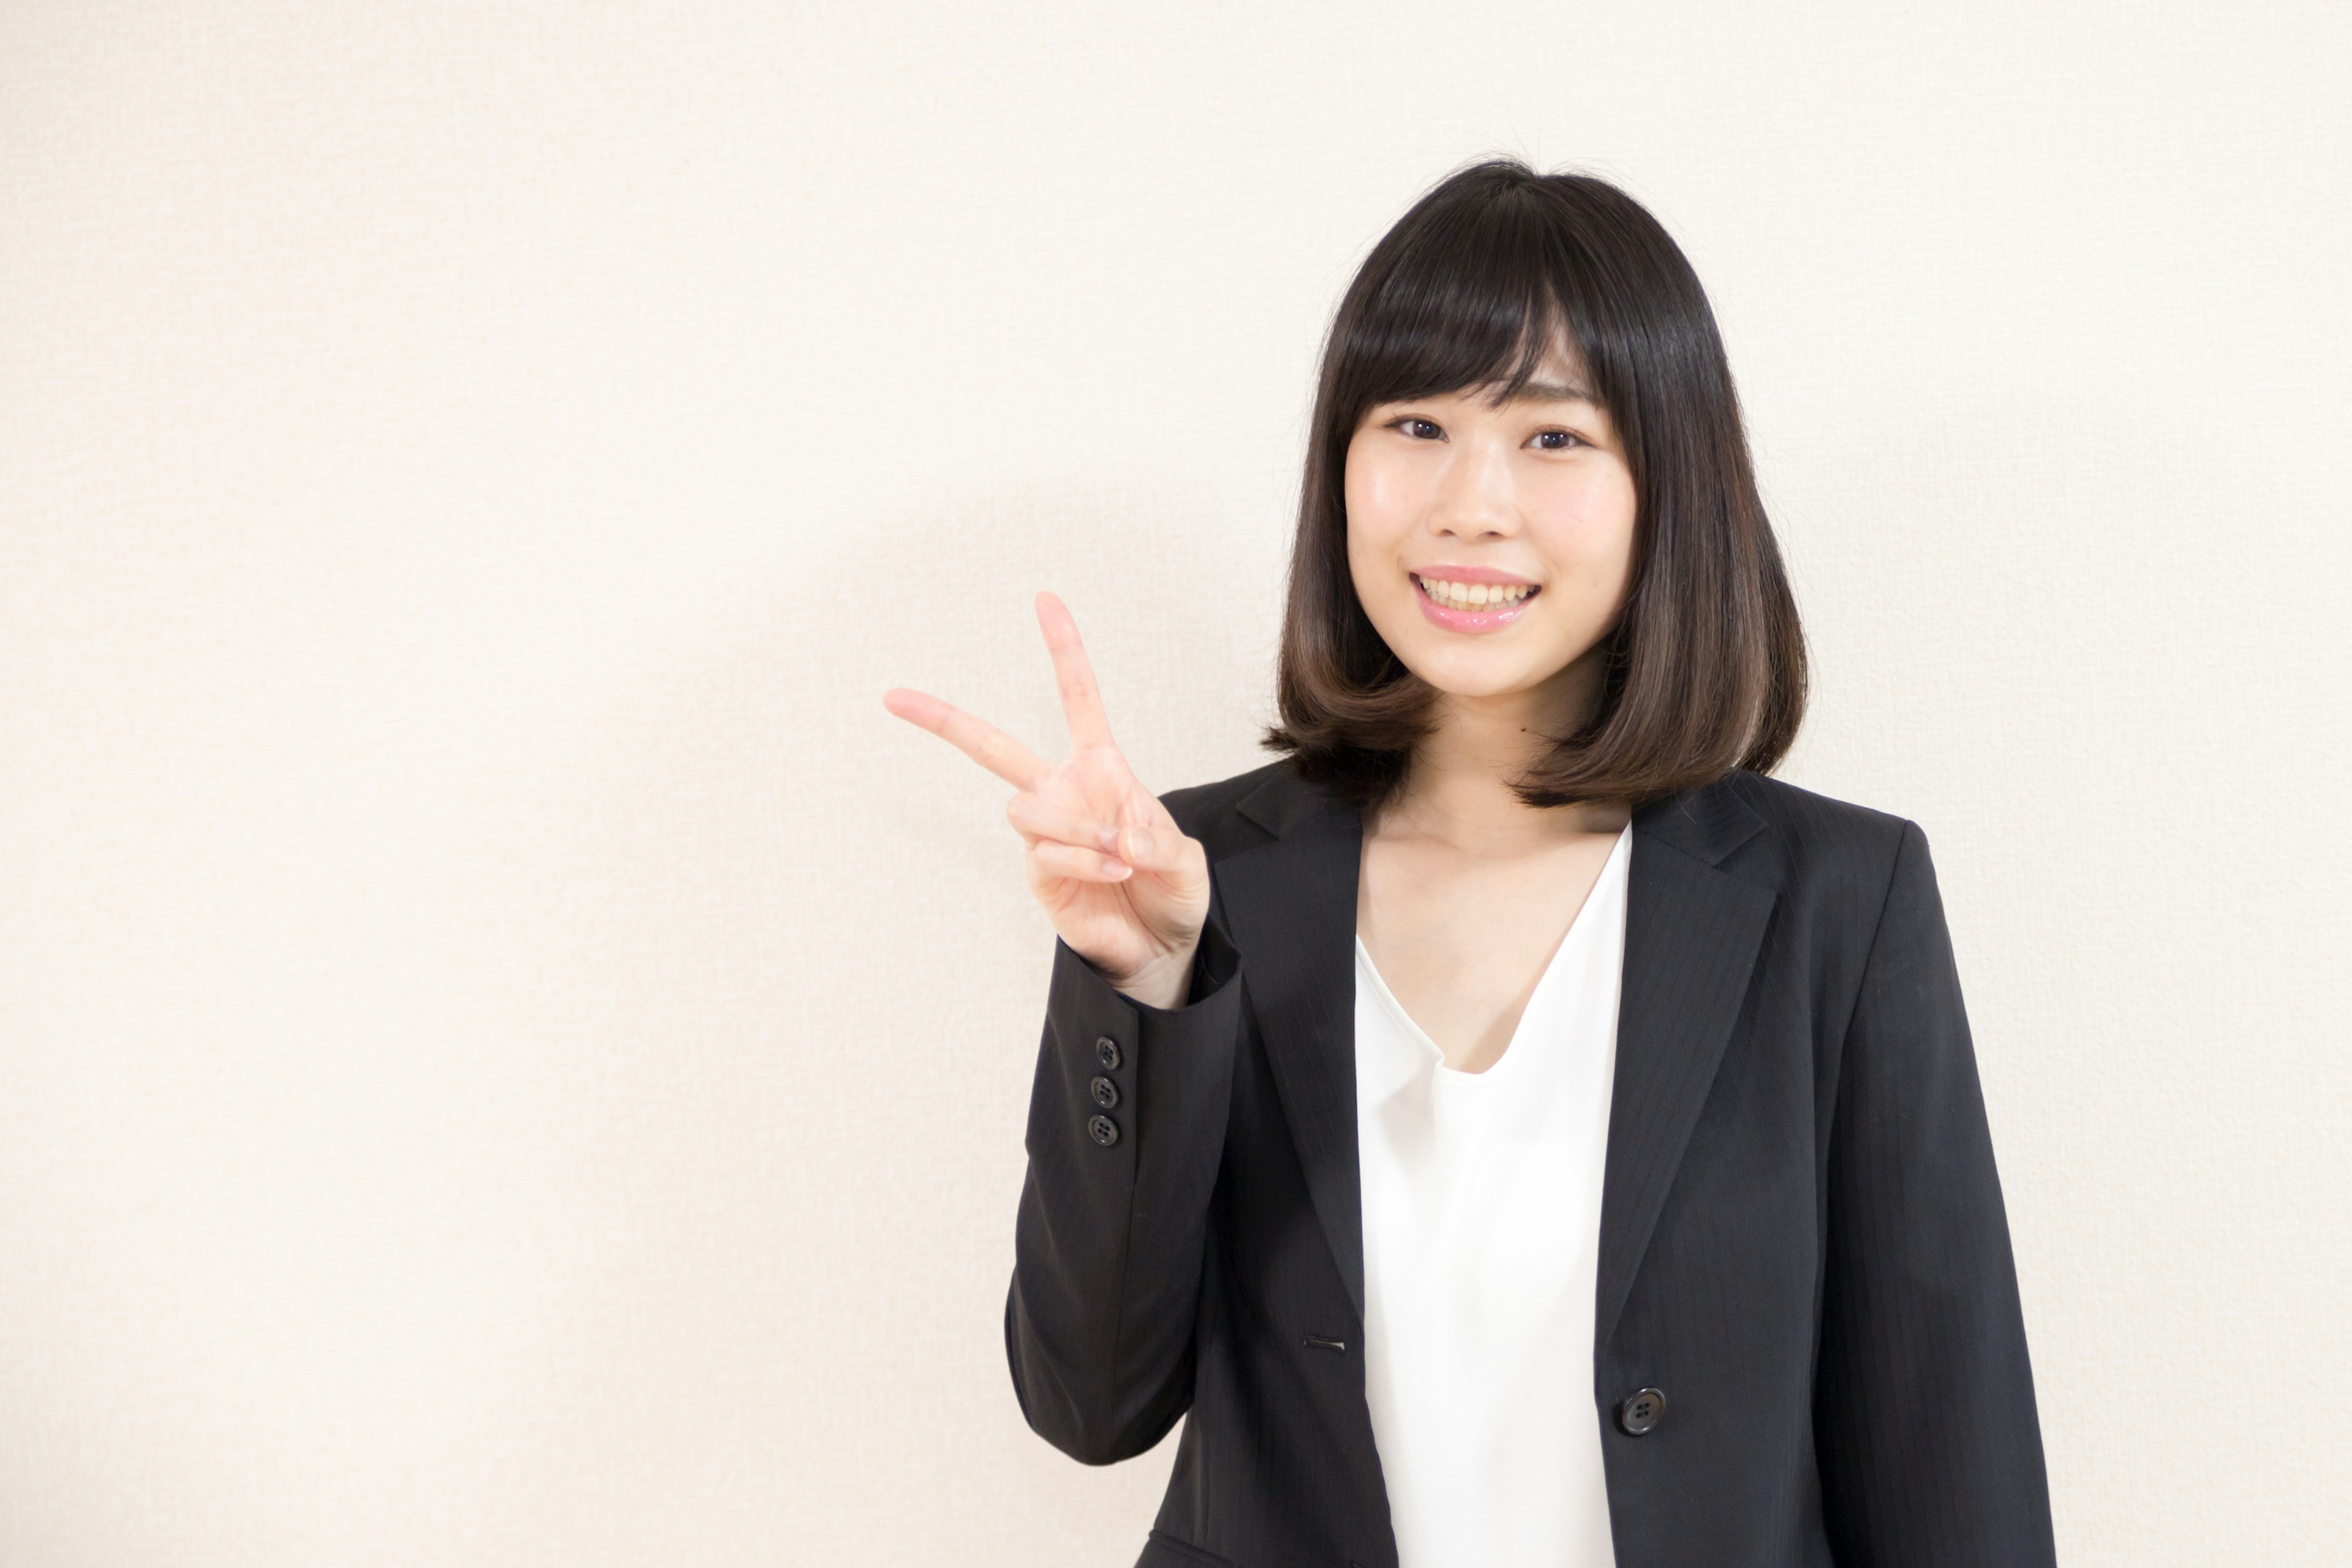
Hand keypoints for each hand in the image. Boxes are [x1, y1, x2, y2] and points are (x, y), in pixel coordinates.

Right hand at [883, 591, 1211, 1007]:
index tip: (1044, 599)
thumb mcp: (1185, 856)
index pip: (1077, 699)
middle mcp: (1062, 792)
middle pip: (992, 747)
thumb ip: (1158, 839)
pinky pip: (1046, 851)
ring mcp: (1045, 833)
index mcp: (1101, 768)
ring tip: (1120, 855)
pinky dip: (1086, 860)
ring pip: (1025, 808)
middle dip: (942, 720)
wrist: (1161, 946)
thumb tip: (1119, 835)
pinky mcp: (1037, 873)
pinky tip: (1114, 871)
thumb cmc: (1172, 890)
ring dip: (1078, 828)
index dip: (1063, 650)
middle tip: (894, 697)